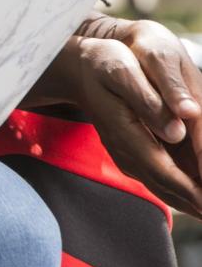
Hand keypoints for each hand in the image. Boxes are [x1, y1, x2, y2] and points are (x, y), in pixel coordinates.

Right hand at [68, 21, 201, 215]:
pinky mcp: (131, 154)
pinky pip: (159, 180)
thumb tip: (176, 131)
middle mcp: (125, 151)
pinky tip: (196, 194)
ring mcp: (127, 155)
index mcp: (125, 131)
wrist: (77, 69)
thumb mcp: (123, 70)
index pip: (165, 171)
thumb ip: (148, 101)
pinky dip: (181, 191)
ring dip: (191, 202)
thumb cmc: (102, 64)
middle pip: (168, 187)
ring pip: (164, 188)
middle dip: (197, 203)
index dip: (194, 190)